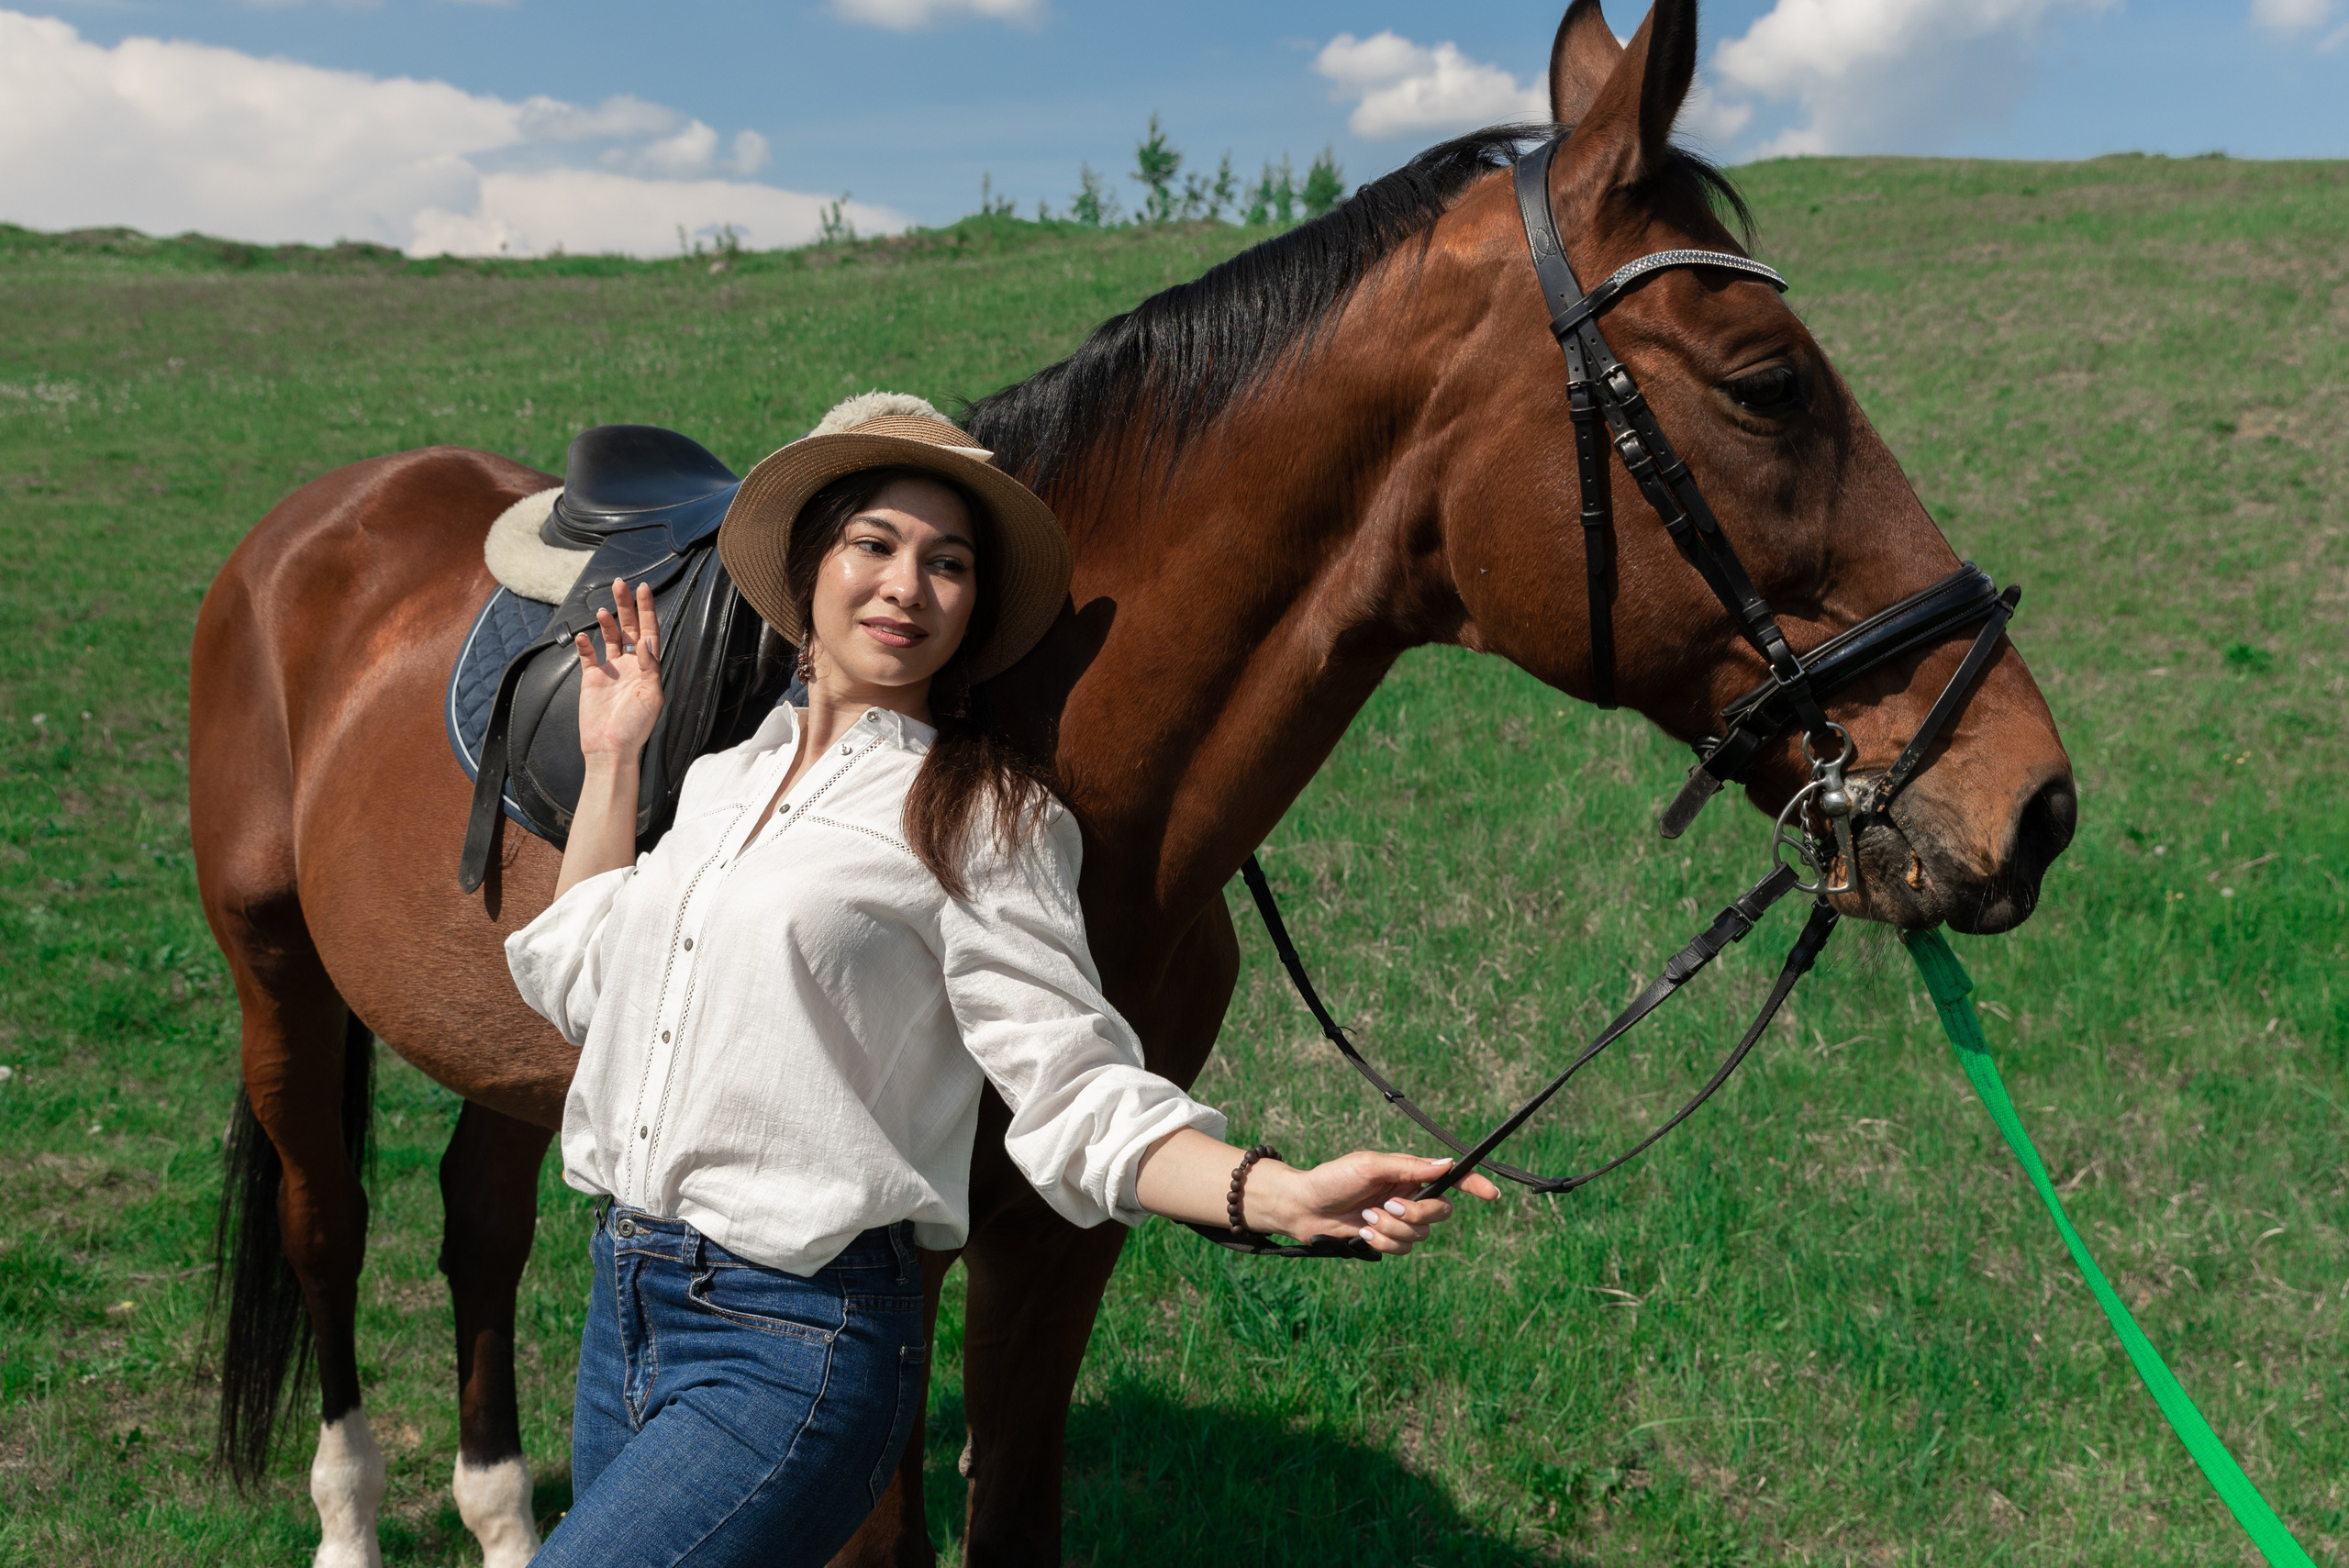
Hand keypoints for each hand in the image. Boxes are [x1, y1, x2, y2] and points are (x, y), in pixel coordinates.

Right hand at [575, 578, 663, 759]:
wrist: (609, 749)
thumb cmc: (635, 726)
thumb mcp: (651, 696)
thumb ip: (650, 666)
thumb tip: (645, 639)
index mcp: (648, 668)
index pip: (649, 631)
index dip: (647, 610)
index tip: (642, 589)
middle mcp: (631, 665)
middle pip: (629, 628)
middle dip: (626, 606)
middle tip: (619, 584)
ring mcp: (611, 670)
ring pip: (609, 637)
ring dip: (607, 622)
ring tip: (603, 610)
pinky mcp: (592, 679)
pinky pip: (588, 655)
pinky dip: (585, 644)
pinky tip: (583, 636)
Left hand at [1249, 1152, 1500, 1256]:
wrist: (1303, 1207)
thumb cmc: (1332, 1179)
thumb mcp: (1369, 1166)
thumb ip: (1409, 1167)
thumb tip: (1446, 1163)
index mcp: (1408, 1172)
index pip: (1450, 1178)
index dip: (1473, 1184)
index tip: (1491, 1194)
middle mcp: (1408, 1195)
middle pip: (1440, 1212)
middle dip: (1416, 1214)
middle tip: (1387, 1207)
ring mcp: (1398, 1219)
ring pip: (1420, 1235)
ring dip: (1392, 1230)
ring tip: (1366, 1220)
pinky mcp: (1386, 1239)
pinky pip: (1403, 1249)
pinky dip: (1384, 1243)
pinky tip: (1363, 1234)